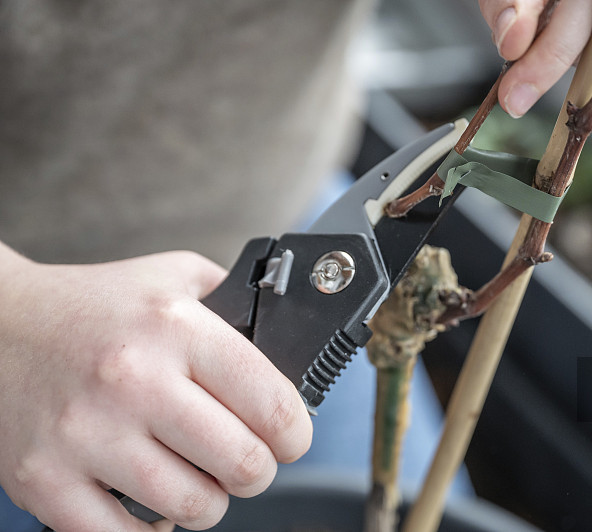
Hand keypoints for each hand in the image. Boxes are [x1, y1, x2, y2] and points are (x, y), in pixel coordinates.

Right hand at [0, 244, 311, 530]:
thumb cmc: (98, 305)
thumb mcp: (176, 277)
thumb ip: (236, 303)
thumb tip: (292, 343)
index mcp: (175, 327)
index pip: (272, 402)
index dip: (296, 433)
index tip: (292, 439)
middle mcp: (133, 379)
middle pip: (243, 463)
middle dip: (259, 470)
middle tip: (247, 460)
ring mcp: (85, 434)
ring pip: (195, 507)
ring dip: (210, 500)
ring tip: (199, 475)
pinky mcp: (45, 479)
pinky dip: (154, 528)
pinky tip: (152, 497)